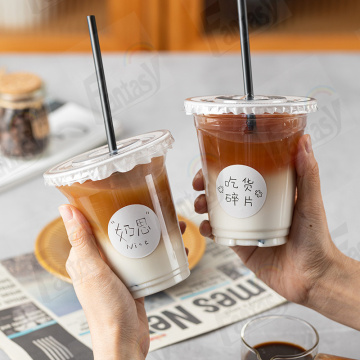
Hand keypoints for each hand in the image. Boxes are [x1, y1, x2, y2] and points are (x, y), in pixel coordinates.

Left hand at [59, 205, 187, 359]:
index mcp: (85, 257)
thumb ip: (81, 240)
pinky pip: (146, 259)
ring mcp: (118, 270)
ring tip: (172, 225)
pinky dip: (159, 251)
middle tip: (154, 207)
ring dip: (153, 233)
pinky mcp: (134, 278)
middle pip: (118, 231)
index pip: (92, 225)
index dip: (104, 208)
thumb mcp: (92, 270)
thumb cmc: (105, 309)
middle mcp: (101, 262)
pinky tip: (175, 247)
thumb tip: (66, 209)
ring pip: (135, 244)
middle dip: (136, 218)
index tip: (119, 193)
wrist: (125, 340)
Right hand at [193, 135, 340, 305]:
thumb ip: (307, 174)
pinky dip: (208, 229)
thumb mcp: (311, 202)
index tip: (212, 160)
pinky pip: (218, 234)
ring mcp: (245, 226)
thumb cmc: (316, 239)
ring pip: (217, 210)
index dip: (224, 165)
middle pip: (225, 190)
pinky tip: (206, 227)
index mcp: (269, 193)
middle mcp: (255, 208)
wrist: (312, 278)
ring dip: (203, 204)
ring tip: (200, 205)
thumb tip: (304, 140)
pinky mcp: (239, 245)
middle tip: (198, 184)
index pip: (243, 172)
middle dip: (207, 184)